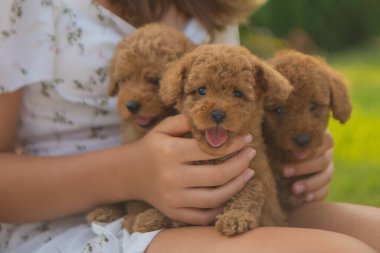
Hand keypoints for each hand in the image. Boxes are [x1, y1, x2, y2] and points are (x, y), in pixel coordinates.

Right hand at [129, 114, 254, 224]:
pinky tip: (231, 194)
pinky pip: (203, 216)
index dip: (234, 144)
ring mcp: (173, 199)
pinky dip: (221, 208)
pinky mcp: (174, 212)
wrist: (129, 173)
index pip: (210, 149)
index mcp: (170, 153)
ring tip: (249, 173)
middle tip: (251, 155)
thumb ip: (186, 121)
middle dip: (241, 164)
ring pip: (215, 198)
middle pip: (217, 175)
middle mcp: (172, 177)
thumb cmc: (151, 147)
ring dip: (237, 186)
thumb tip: (214, 120)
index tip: (247, 139)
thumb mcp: (163, 128)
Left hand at [282, 131, 333, 202]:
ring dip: (310, 184)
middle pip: (324, 160)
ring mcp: (327, 169)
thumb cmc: (275, 142)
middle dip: (304, 167)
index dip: (311, 147)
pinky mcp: (324, 184)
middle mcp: (326, 153)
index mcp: (318, 138)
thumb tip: (280, 129)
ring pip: (326, 176)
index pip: (324, 140)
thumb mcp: (278, 136)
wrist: (275, 159)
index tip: (295, 154)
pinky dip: (317, 195)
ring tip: (294, 189)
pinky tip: (305, 198)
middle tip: (284, 172)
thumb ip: (282, 133)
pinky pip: (325, 190)